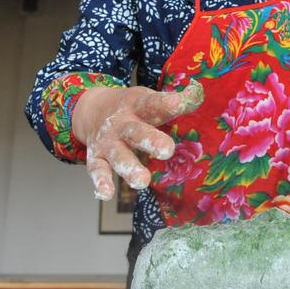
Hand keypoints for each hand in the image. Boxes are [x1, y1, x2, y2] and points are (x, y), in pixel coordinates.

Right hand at [72, 81, 203, 199]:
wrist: (91, 109)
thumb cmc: (132, 108)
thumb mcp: (149, 99)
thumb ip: (172, 103)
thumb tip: (198, 94)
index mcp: (137, 105)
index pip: (154, 104)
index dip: (169, 103)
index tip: (182, 102)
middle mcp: (122, 123)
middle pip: (136, 132)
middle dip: (151, 141)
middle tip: (167, 150)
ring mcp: (108, 141)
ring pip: (118, 155)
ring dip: (130, 168)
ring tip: (142, 181)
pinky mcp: (96, 157)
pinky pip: (98, 170)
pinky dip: (101, 182)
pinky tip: (107, 194)